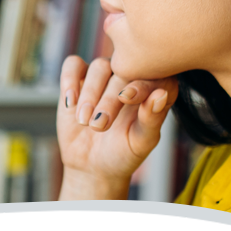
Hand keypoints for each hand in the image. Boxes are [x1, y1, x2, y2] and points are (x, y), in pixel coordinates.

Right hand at [56, 56, 178, 199]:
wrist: (92, 165)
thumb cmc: (123, 153)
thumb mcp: (141, 142)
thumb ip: (152, 119)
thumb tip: (160, 95)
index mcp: (154, 89)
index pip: (153, 76)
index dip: (140, 84)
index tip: (125, 98)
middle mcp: (130, 77)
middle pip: (123, 71)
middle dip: (109, 99)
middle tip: (99, 125)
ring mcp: (104, 76)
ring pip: (99, 66)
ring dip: (90, 93)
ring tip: (85, 121)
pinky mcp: (79, 77)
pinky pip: (73, 65)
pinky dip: (70, 79)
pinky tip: (71, 103)